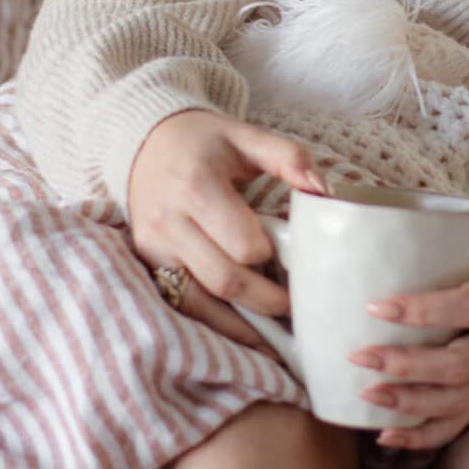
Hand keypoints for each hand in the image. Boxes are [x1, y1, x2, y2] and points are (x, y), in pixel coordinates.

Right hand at [124, 107, 329, 365]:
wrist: (144, 143)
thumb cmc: (203, 141)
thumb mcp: (245, 135)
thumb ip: (287, 157)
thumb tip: (325, 190)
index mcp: (197, 186)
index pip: (242, 244)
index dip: (271, 255)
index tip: (293, 258)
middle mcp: (170, 222)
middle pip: (224, 280)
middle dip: (265, 300)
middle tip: (295, 304)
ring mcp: (154, 248)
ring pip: (201, 303)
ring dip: (242, 323)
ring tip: (277, 331)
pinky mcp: (148, 263)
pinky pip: (183, 304)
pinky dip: (216, 323)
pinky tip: (246, 332)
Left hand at [344, 179, 468, 449]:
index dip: (427, 309)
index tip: (377, 305)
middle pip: (460, 365)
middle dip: (409, 364)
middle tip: (359, 354)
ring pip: (456, 402)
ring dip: (410, 403)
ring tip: (365, 393)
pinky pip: (454, 426)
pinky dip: (420, 437)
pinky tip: (383, 436)